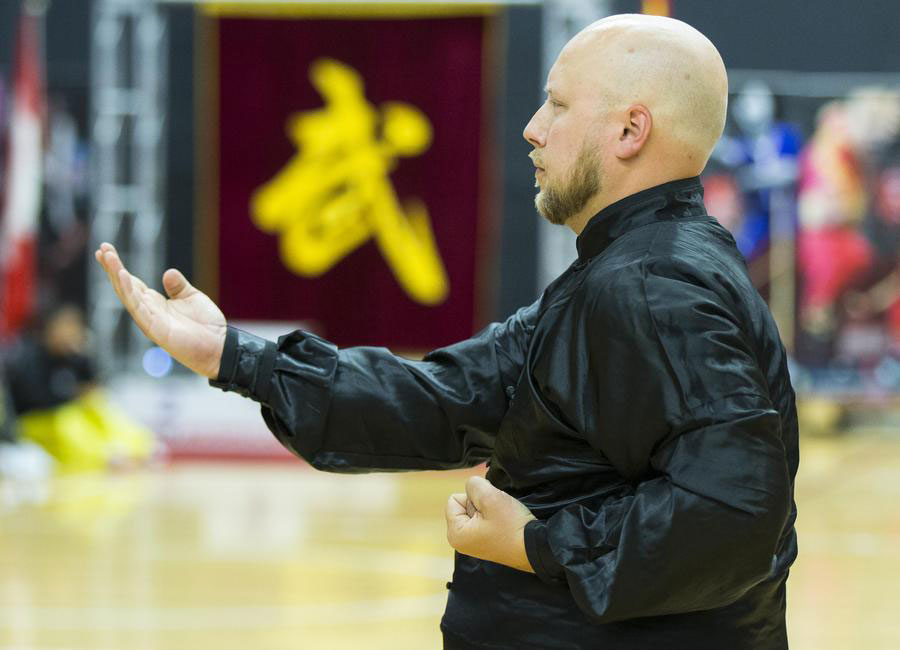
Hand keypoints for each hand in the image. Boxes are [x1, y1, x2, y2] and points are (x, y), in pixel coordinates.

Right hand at [94, 242, 226, 377]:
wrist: (219, 346)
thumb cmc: (206, 325)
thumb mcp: (192, 298)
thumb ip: (179, 287)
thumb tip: (168, 273)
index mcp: (155, 303)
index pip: (131, 282)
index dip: (118, 267)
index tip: (106, 250)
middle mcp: (148, 311)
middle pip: (124, 287)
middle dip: (112, 268)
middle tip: (102, 249)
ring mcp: (149, 320)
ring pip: (127, 296)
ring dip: (116, 276)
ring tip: (108, 258)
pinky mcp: (155, 329)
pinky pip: (138, 309)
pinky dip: (129, 293)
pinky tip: (122, 276)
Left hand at [445, 475, 536, 572]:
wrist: (536, 548)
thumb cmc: (511, 525)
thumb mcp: (491, 497)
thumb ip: (475, 485)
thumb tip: (471, 486)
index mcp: (455, 533)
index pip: (454, 499)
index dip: (472, 497)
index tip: (488, 509)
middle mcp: (460, 541)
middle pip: (464, 504)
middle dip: (480, 503)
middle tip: (497, 514)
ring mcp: (473, 542)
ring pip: (476, 510)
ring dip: (489, 509)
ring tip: (502, 519)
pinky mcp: (485, 542)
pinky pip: (484, 519)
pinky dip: (494, 517)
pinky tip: (504, 524)